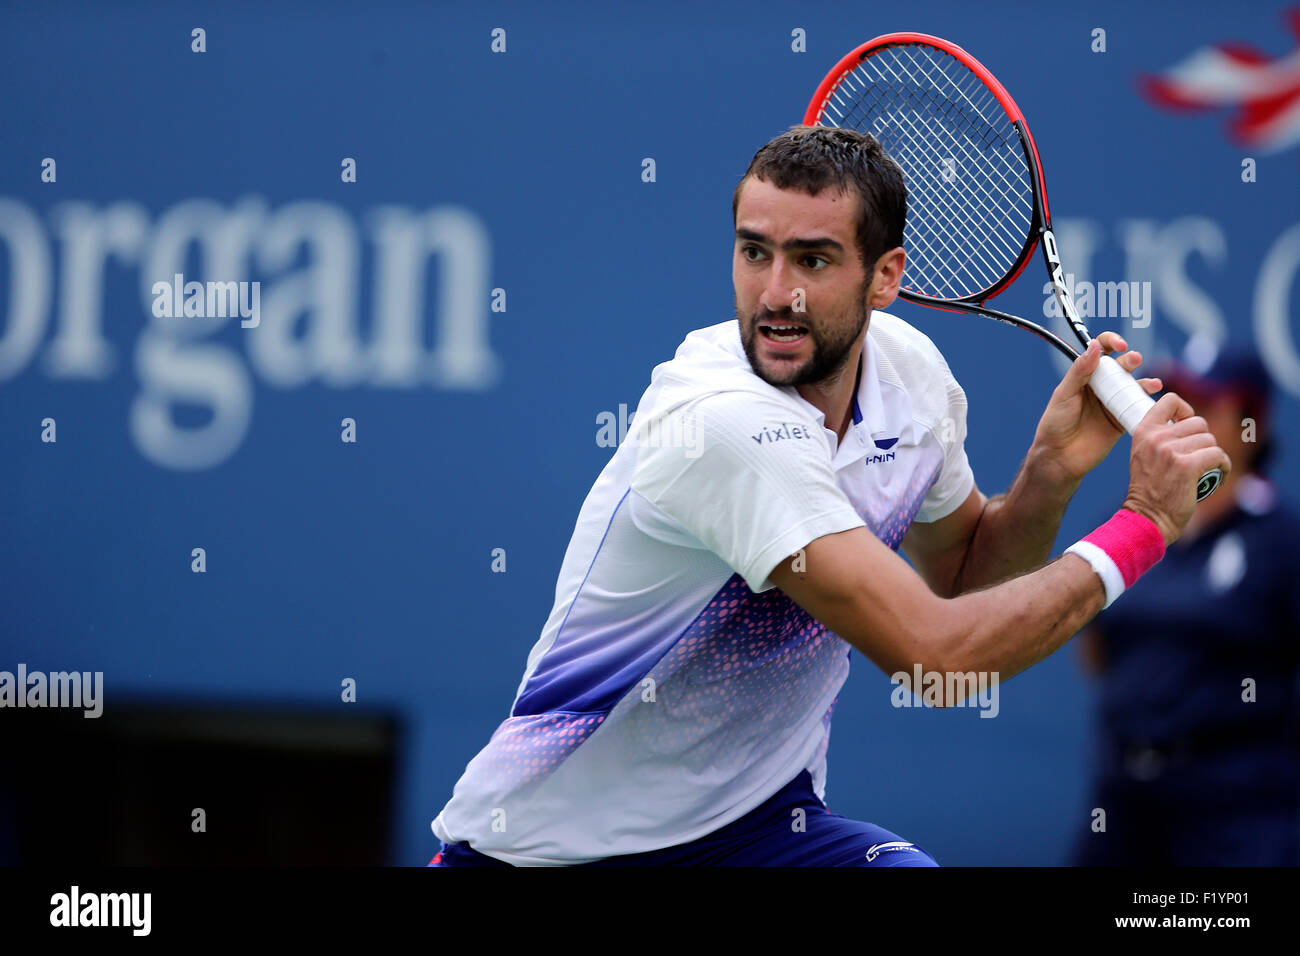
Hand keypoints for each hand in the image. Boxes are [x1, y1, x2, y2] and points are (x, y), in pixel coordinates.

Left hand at [1029, 331, 1158, 485]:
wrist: (1060, 457)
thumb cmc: (1055, 425)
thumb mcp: (1064, 395)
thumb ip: (1079, 371)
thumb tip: (1094, 346)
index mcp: (1084, 376)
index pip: (1100, 351)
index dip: (1111, 342)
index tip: (1119, 344)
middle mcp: (1100, 386)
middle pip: (1121, 366)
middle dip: (1130, 360)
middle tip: (1133, 360)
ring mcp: (1113, 402)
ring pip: (1133, 385)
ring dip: (1145, 381)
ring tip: (1152, 384)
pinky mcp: (1122, 419)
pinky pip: (1138, 406)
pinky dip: (1148, 400)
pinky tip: (1154, 395)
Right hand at [1123, 391, 1231, 545]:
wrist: (1147, 519)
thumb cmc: (1149, 491)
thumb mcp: (1144, 456)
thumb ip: (1158, 437)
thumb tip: (1187, 421)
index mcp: (1143, 432)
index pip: (1170, 400)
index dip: (1186, 411)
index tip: (1187, 428)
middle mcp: (1156, 438)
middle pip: (1198, 423)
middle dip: (1204, 441)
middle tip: (1198, 458)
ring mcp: (1170, 451)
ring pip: (1210, 441)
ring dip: (1214, 456)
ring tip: (1206, 471)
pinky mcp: (1187, 466)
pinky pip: (1218, 456)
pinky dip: (1223, 467)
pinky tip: (1217, 476)